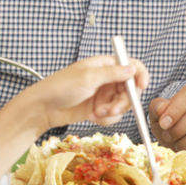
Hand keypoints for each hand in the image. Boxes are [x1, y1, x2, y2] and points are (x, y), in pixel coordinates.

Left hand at [24, 55, 146, 130]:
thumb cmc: (60, 87)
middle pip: (130, 89)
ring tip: (96, 113)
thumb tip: (132, 68)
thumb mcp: (88, 78)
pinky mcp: (99, 108)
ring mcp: (104, 94)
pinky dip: (106, 119)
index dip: (140, 75)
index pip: (131, 65)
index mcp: (105, 65)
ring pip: (123, 104)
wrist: (43, 108)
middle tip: (111, 110)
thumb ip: (112, 73)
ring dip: (112, 112)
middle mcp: (107, 78)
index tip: (142, 87)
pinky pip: (113, 115)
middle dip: (123, 102)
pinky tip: (92, 117)